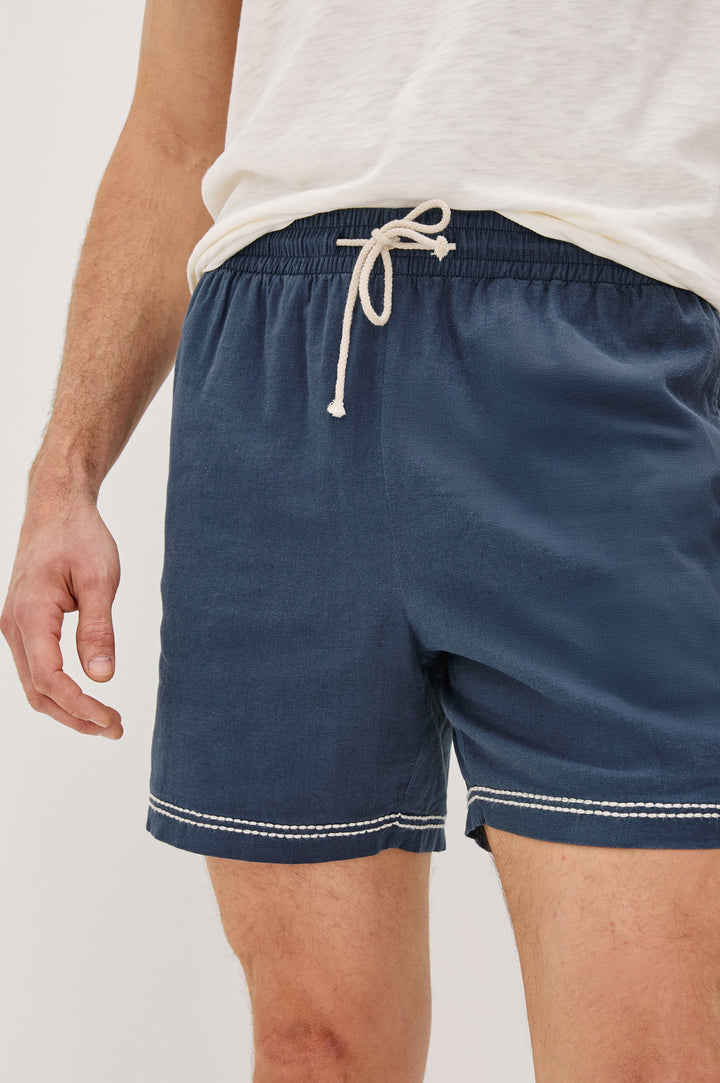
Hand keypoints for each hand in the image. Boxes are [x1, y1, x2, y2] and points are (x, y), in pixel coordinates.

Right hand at [1, 490, 122, 738]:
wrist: (56, 508)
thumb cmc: (79, 537)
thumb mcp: (101, 579)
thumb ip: (99, 629)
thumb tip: (102, 677)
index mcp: (30, 615)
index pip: (50, 678)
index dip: (80, 706)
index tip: (112, 719)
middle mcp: (14, 626)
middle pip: (38, 691)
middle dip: (75, 717)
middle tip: (115, 729)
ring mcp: (15, 626)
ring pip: (34, 684)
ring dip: (67, 707)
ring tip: (105, 721)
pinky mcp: (24, 624)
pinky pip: (36, 668)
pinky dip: (59, 690)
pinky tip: (86, 696)